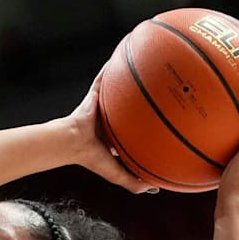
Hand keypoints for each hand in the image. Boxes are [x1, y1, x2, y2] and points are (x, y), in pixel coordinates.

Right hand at [66, 58, 153, 193]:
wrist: (71, 143)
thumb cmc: (91, 158)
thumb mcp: (116, 173)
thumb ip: (134, 182)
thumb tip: (155, 188)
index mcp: (116, 134)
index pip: (134, 127)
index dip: (147, 123)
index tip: (163, 118)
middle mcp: (111, 117)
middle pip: (131, 105)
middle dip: (144, 97)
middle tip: (167, 88)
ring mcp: (103, 105)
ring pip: (121, 88)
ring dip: (131, 76)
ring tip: (150, 62)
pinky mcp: (95, 94)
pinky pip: (105, 77)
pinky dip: (113, 66)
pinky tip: (126, 50)